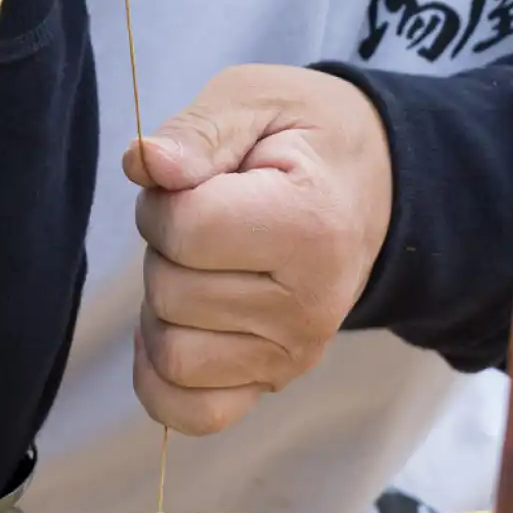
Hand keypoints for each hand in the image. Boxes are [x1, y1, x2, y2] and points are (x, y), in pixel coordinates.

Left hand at [124, 66, 392, 436]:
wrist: (369, 181)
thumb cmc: (304, 136)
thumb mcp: (256, 99)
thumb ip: (197, 132)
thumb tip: (143, 164)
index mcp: (310, 227)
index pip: (185, 229)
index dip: (165, 196)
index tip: (197, 177)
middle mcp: (309, 307)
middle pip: (170, 291)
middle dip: (164, 245)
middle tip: (208, 214)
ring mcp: (295, 354)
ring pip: (170, 353)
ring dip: (164, 303)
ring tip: (205, 262)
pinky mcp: (275, 382)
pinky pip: (192, 412)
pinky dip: (165, 374)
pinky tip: (184, 322)